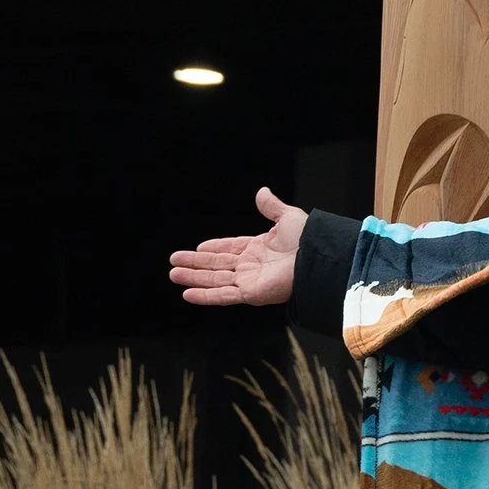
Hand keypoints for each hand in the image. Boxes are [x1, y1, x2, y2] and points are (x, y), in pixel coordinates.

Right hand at [169, 187, 306, 306]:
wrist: (315, 258)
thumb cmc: (307, 240)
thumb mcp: (287, 217)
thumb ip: (271, 206)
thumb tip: (262, 192)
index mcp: (259, 249)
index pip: (230, 249)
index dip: (213, 248)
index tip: (197, 248)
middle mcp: (252, 266)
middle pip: (217, 265)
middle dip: (195, 264)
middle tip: (174, 262)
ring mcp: (249, 281)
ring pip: (214, 280)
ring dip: (193, 278)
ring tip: (173, 274)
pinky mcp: (250, 294)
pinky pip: (222, 295)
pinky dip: (205, 295)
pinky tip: (187, 293)